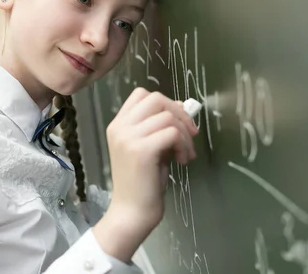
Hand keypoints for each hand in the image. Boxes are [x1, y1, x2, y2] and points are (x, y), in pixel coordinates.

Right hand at [93, 88, 197, 260]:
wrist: (132, 212)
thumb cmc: (142, 183)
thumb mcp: (150, 147)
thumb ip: (160, 127)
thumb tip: (182, 107)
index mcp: (118, 125)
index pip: (142, 94)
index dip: (165, 103)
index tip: (177, 122)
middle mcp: (120, 127)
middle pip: (156, 99)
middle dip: (179, 113)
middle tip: (189, 135)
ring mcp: (128, 137)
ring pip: (168, 116)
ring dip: (184, 134)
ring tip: (186, 154)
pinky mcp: (141, 150)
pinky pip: (172, 133)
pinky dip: (184, 145)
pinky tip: (182, 160)